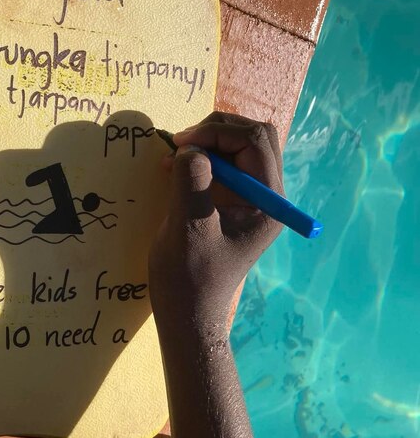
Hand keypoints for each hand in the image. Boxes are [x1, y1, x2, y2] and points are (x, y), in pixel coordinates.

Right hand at [149, 112, 283, 325]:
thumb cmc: (190, 277)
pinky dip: (199, 155)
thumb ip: (192, 185)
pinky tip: (173, 166)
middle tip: (178, 146)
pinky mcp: (230, 198)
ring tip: (173, 156)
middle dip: (214, 131)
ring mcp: (248, 196)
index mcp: (266, 202)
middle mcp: (265, 194)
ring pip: (238, 144)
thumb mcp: (188, 230)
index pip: (254, 143)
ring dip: (206, 141)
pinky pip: (222, 161)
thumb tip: (190, 149)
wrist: (187, 309)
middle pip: (252, 137)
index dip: (218, 133)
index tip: (181, 144)